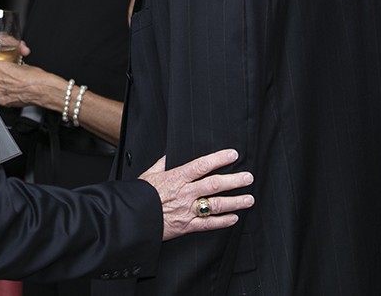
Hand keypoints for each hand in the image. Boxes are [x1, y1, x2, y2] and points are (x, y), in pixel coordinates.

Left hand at [0, 58, 53, 107]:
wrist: (43, 90)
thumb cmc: (36, 77)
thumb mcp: (22, 65)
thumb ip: (9, 66)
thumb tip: (7, 68)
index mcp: (0, 67)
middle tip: (3, 77)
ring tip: (12, 86)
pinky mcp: (3, 102)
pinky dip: (4, 97)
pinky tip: (14, 94)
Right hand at [139, 149, 253, 240]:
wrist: (131, 219)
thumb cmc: (139, 197)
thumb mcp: (148, 175)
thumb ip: (162, 163)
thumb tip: (169, 154)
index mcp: (176, 177)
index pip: (202, 165)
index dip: (219, 159)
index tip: (233, 155)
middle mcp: (185, 193)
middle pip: (215, 184)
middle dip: (234, 180)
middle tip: (248, 177)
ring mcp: (187, 210)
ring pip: (216, 204)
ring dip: (235, 201)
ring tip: (249, 198)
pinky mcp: (187, 226)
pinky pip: (209, 224)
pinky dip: (224, 222)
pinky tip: (234, 218)